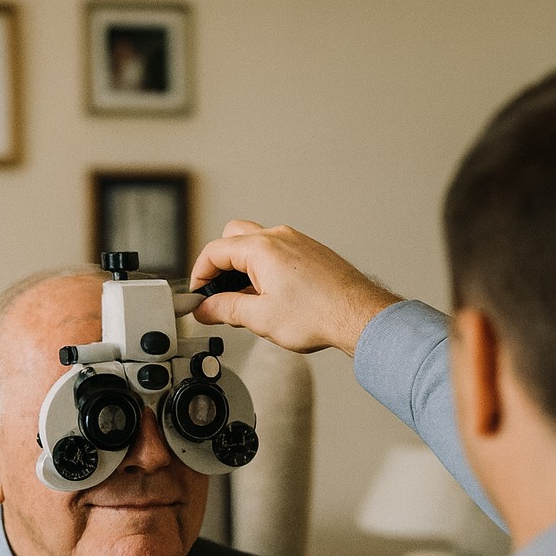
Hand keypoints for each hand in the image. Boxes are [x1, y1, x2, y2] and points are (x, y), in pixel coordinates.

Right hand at [190, 221, 400, 355]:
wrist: (358, 315)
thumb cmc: (319, 314)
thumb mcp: (260, 318)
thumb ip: (226, 309)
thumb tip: (206, 308)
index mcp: (261, 248)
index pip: (215, 251)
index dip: (199, 275)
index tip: (198, 295)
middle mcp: (279, 237)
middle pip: (233, 238)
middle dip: (220, 265)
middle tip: (218, 294)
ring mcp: (297, 242)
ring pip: (257, 244)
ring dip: (244, 268)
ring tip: (248, 301)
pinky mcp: (311, 252)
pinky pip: (278, 252)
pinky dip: (265, 269)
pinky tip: (272, 297)